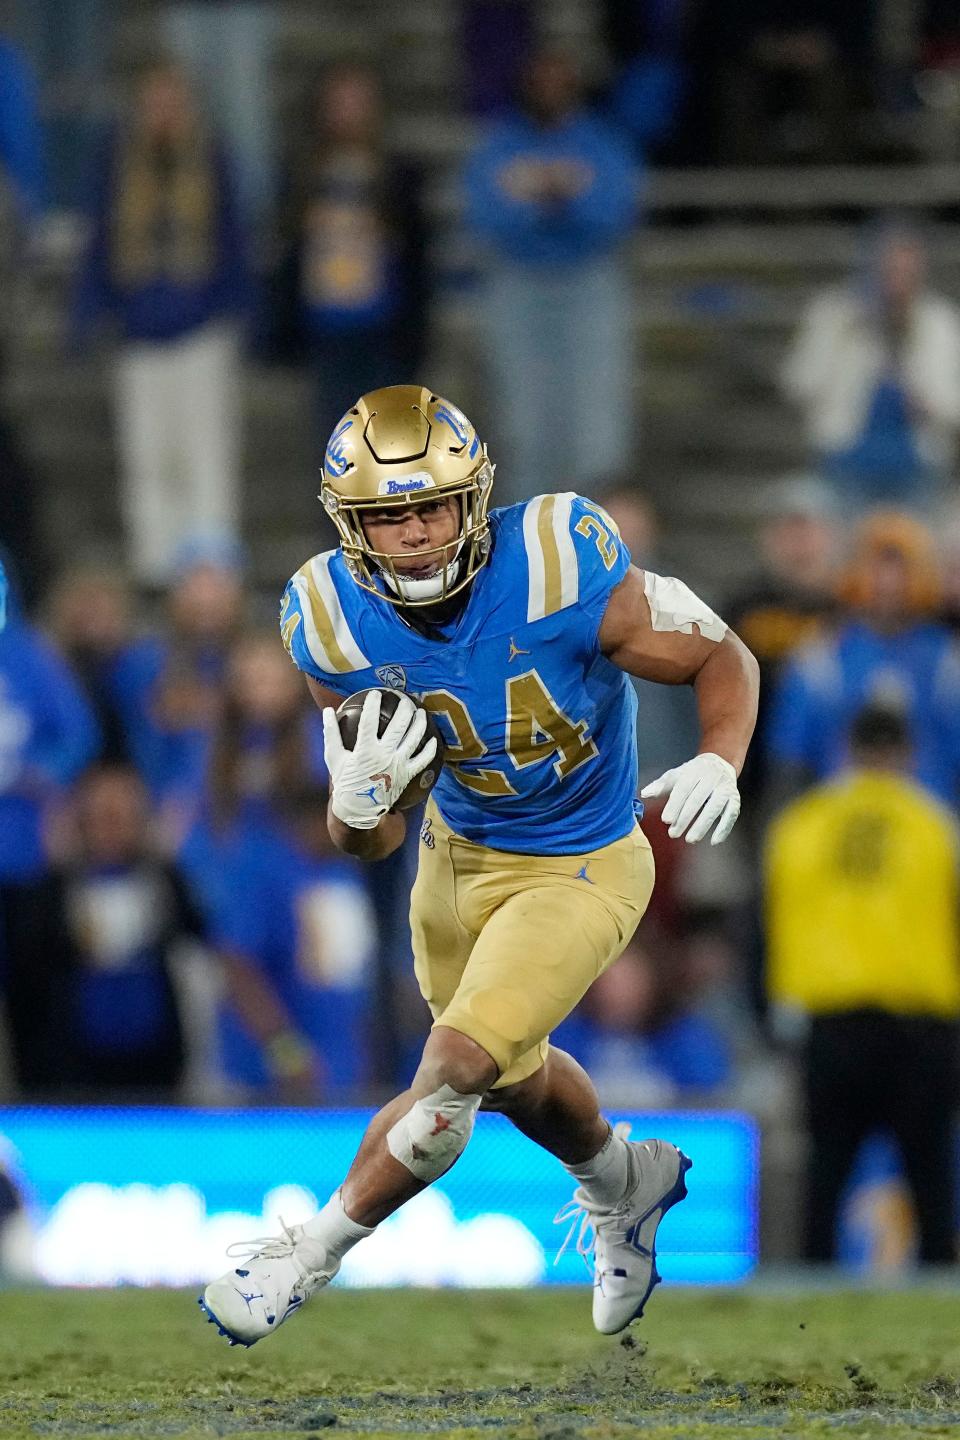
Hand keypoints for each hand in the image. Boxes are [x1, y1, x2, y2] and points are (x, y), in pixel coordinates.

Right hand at [321, 691, 436, 829]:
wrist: (359, 809)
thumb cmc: (345, 781)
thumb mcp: (333, 758)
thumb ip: (331, 733)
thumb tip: (327, 710)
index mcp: (365, 750)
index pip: (369, 721)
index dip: (373, 704)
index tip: (376, 693)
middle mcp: (384, 755)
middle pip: (399, 726)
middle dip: (404, 708)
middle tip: (405, 698)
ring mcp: (398, 765)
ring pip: (413, 739)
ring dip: (419, 723)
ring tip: (421, 711)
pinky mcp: (406, 774)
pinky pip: (423, 760)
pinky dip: (429, 749)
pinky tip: (433, 739)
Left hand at [640, 752, 740, 845]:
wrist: (718, 763)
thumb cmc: (692, 773)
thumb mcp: (676, 775)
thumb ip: (660, 785)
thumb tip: (644, 794)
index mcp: (694, 770)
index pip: (683, 788)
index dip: (674, 804)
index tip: (665, 820)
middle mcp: (711, 778)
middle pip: (698, 799)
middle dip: (685, 818)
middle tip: (673, 834)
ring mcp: (725, 788)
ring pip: (715, 807)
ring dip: (703, 825)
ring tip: (690, 840)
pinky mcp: (735, 798)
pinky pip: (731, 814)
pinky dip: (724, 828)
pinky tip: (714, 841)